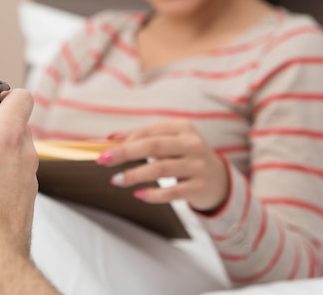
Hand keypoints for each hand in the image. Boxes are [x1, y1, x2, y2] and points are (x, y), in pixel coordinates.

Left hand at [98, 119, 228, 211]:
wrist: (219, 179)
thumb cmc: (185, 157)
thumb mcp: (170, 142)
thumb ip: (142, 138)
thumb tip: (110, 139)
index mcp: (183, 128)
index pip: (150, 131)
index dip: (127, 140)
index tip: (106, 148)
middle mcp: (192, 144)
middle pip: (153, 147)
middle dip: (125, 153)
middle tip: (103, 160)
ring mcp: (198, 166)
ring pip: (161, 169)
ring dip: (135, 175)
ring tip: (116, 180)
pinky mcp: (199, 187)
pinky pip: (172, 192)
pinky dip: (154, 194)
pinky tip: (138, 195)